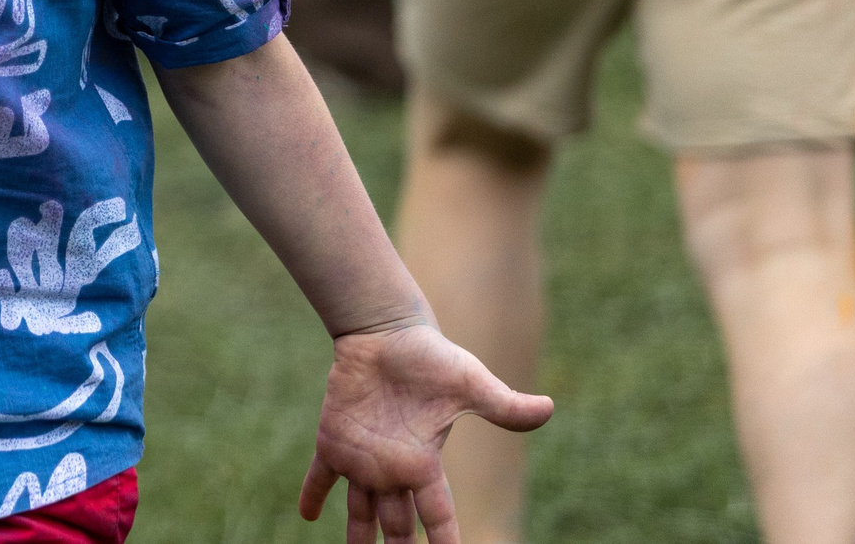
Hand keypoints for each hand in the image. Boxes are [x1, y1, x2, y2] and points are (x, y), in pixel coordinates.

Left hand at [301, 324, 552, 542]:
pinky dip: (313, 494)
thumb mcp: (470, 384)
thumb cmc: (430, 357)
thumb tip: (548, 409)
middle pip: (397, 525)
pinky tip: (306, 514)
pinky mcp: (333, 438)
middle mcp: (394, 469)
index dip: (445, 543)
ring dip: (357, 537)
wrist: (386, 332)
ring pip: (360, 511)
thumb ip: (504, 406)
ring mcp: (362, 457)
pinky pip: (320, 475)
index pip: (438, 517)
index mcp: (425, 464)